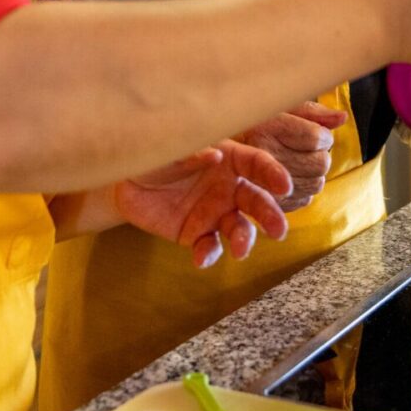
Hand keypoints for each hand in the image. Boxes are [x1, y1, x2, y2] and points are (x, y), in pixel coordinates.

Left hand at [115, 140, 292, 267]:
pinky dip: (209, 254)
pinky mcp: (198, 234)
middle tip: (279, 230)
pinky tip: (201, 259)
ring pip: (240, 228)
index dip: (273, 174)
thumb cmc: (154, 156)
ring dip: (244, 240)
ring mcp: (216, 213)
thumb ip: (189, 153)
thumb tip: (215, 155)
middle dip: (271, 216)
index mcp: (229, 158)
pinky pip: (210, 247)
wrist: (125, 182)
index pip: (258, 164)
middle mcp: (229, 187)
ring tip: (239, 250)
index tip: (284, 187)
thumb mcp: (168, 150)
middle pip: (258, 201)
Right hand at [235, 102, 348, 209]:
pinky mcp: (264, 204)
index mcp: (264, 127)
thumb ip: (310, 111)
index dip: (323, 135)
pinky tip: (287, 182)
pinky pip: (303, 200)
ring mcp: (261, 183)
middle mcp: (261, 155)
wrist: (216, 159)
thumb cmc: (252, 127)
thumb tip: (341, 118)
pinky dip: (302, 191)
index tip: (316, 135)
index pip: (317, 138)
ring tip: (295, 165)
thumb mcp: (277, 108)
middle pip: (320, 163)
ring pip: (316, 183)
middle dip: (319, 156)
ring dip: (312, 175)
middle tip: (305, 151)